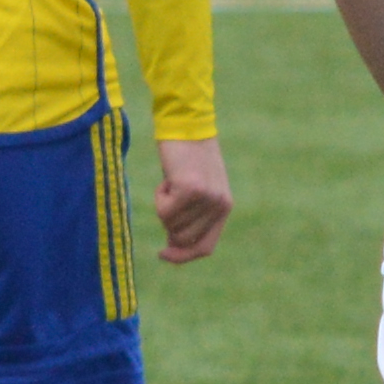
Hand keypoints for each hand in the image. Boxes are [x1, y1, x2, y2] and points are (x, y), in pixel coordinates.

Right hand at [156, 131, 232, 262]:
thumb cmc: (186, 160)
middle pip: (182, 238)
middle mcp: (219, 205)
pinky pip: (163, 210)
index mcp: (224, 208)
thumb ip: (189, 218)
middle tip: (170, 196)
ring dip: (164, 205)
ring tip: (173, 181)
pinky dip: (159, 196)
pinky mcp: (191, 189)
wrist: (187, 127)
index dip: (183, 256)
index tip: (162, 255)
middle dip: (168, 222)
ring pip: (170, 224)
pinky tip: (169, 178)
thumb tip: (172, 247)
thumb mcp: (194, 192)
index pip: (205, 247)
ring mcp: (207, 198)